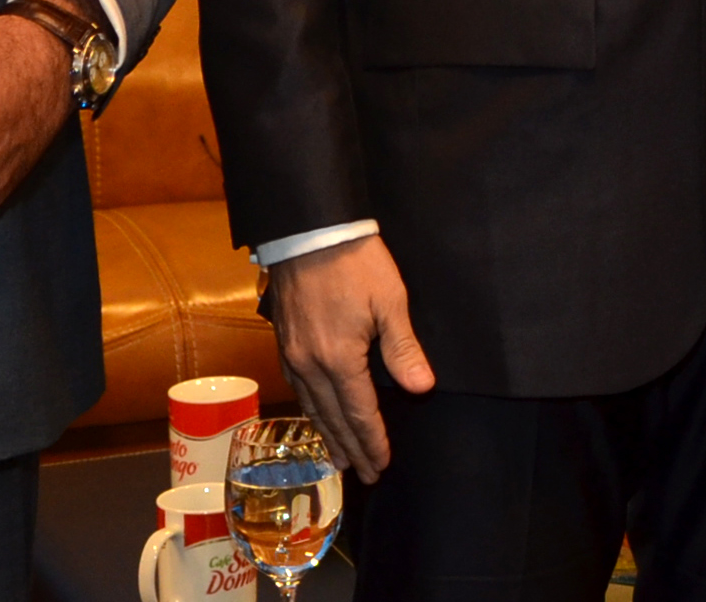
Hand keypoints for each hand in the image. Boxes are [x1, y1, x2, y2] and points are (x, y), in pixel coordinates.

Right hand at [265, 235, 435, 481]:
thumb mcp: (390, 301)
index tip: (381, 464)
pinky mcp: (284, 341)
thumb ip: (403, 348)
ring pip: (311, 406)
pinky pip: (297, 388)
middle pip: (332, 418)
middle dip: (351, 448)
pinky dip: (310, 410)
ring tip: (338, 458)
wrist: (310, 230)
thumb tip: (421, 388)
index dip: (372, 440)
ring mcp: (292, 354)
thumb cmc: (355, 262)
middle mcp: (310, 364)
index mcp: (338, 359)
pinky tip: (316, 414)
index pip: (359, 412)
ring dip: (327, 435)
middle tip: (364, 474)